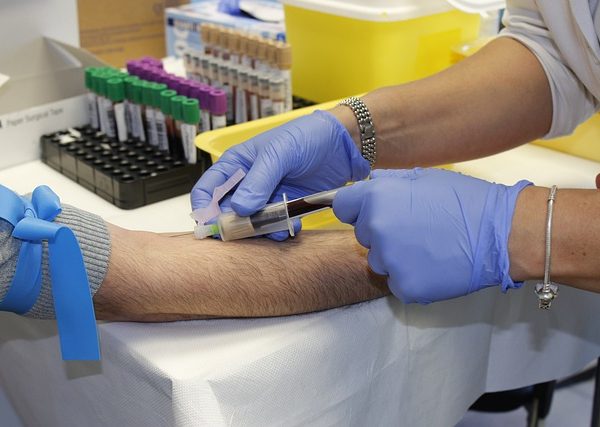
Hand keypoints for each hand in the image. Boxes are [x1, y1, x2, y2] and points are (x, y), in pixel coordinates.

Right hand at [191, 110, 369, 239]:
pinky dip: (281, 230)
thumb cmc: (306, 137)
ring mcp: (267, 197)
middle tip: (248, 234)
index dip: (204, 210)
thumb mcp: (279, 153)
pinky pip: (276, 226)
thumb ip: (259, 181)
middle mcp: (247, 184)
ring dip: (261, 231)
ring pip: (252, 224)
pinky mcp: (287, 207)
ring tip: (277, 229)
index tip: (212, 227)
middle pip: (228, 213)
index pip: (207, 190)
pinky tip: (292, 226)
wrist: (343, 143)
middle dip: (236, 227)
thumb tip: (239, 209)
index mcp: (236, 165)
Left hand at [332, 168, 531, 302]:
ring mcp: (389, 261)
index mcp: (377, 198)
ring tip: (429, 248)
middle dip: (381, 233)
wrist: (501, 233)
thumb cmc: (465, 202)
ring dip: (396, 257)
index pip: (343, 207)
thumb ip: (388, 183)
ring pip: (378, 261)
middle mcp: (376, 229)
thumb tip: (366, 186)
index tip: (372, 213)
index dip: (357, 210)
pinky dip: (411, 277)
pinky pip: (397, 283)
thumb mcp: (423, 178)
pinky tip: (434, 266)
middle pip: (363, 236)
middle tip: (415, 230)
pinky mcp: (405, 287)